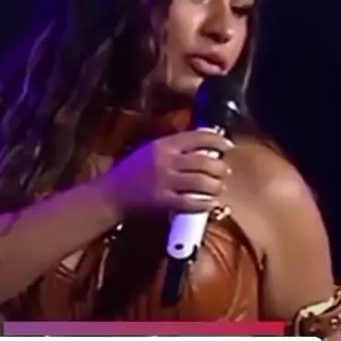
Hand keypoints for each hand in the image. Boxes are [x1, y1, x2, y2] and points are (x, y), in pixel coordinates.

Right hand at [102, 129, 233, 214]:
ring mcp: (165, 182)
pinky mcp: (164, 201)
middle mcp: (166, 161)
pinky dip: (205, 203)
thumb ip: (175, 147)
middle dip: (220, 167)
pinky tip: (211, 203)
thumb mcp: (151, 150)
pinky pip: (192, 202)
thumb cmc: (132, 171)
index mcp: (163, 145)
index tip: (228, 145)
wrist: (112, 194)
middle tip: (225, 171)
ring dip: (216, 186)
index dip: (217, 141)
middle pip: (204, 162)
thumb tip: (205, 147)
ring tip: (219, 187)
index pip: (197, 137)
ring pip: (202, 182)